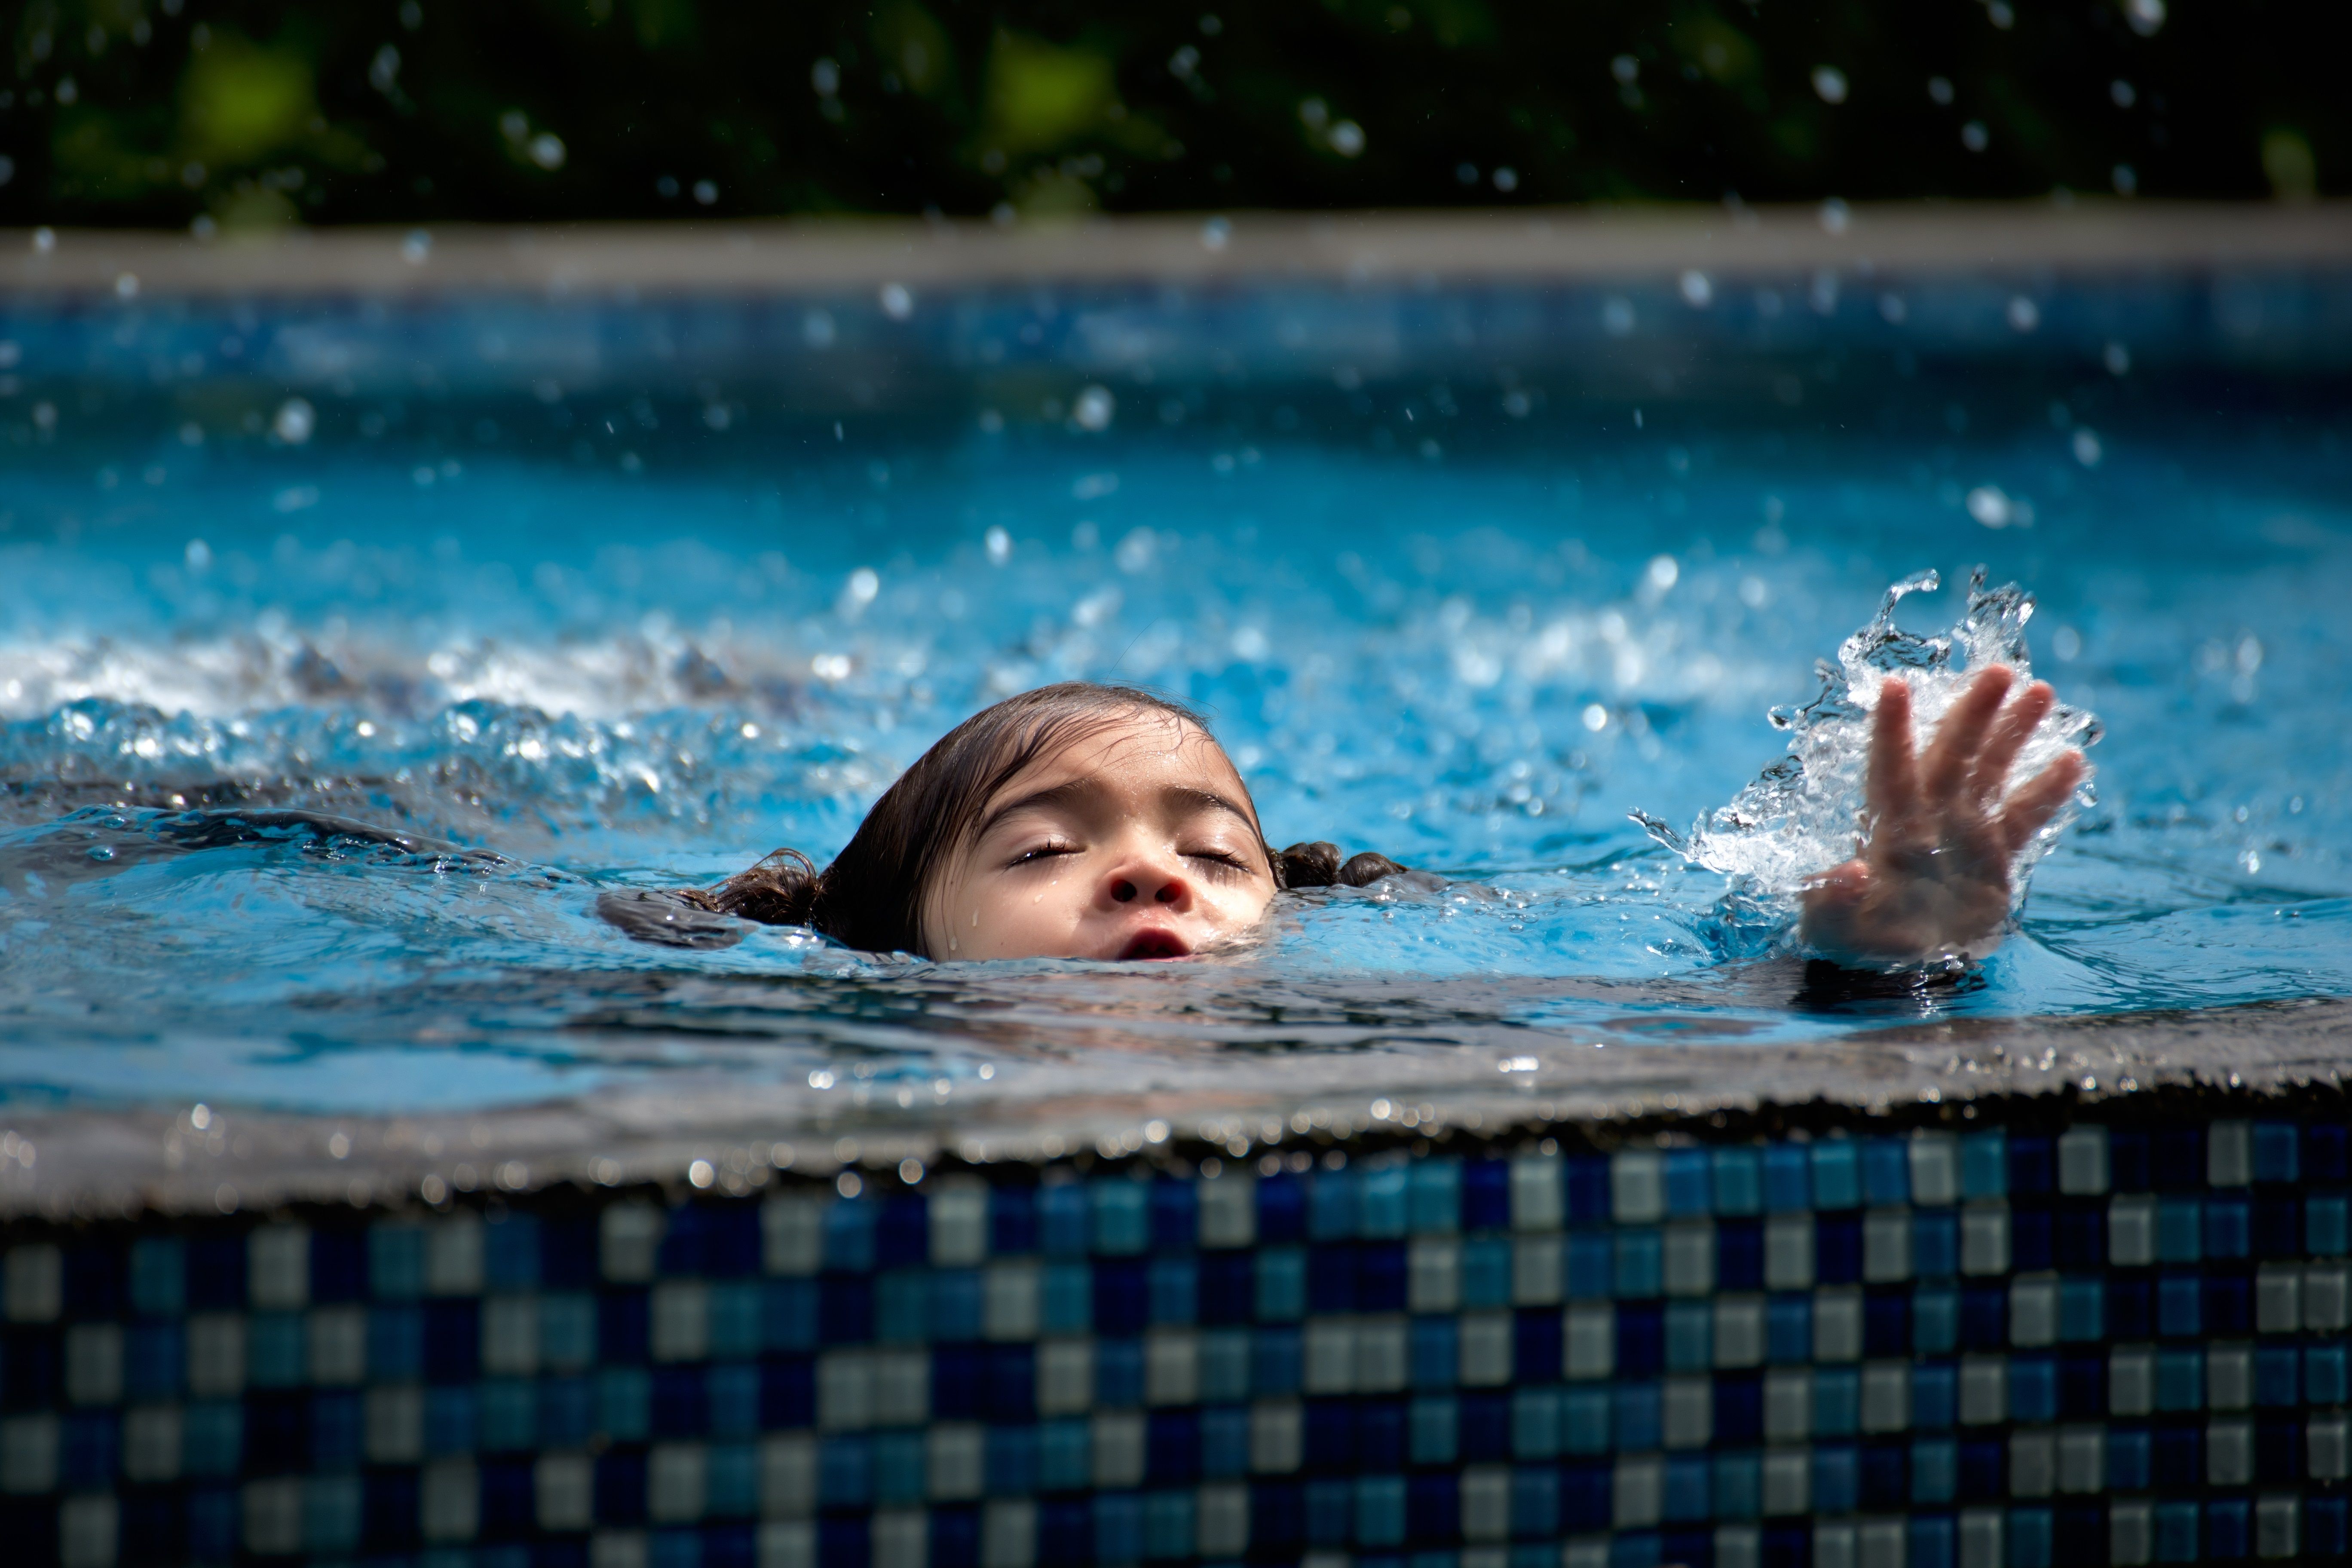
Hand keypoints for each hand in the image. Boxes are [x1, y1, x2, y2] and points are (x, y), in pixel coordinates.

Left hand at [1799, 664, 2085, 963]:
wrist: (1894, 964)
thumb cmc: (1852, 939)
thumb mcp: (1829, 927)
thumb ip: (1831, 899)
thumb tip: (1851, 874)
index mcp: (1885, 826)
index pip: (1888, 767)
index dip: (1891, 729)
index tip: (1894, 685)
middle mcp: (1926, 817)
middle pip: (1950, 753)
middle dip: (1972, 712)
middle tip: (1998, 670)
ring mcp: (1964, 831)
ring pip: (1990, 771)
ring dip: (2012, 732)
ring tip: (2040, 690)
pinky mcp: (1994, 856)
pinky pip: (2024, 816)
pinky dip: (2046, 790)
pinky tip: (2071, 759)